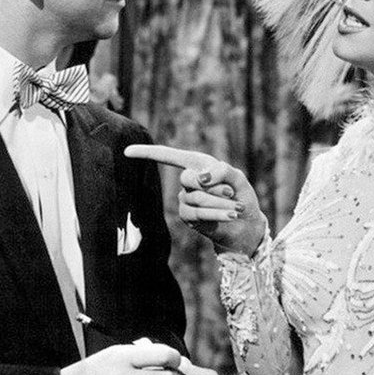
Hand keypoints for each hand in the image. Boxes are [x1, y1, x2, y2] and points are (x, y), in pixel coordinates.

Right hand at [125, 144, 267, 255]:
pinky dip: (218, 213)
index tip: (127, 152)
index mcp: (196, 163)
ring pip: (196, 198)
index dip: (147, 153)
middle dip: (212, 186)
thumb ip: (220, 170)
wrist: (246, 223)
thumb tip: (199, 178)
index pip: (168, 156)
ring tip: (237, 206)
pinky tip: (232, 214)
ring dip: (220, 203)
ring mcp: (184, 199)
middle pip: (187, 178)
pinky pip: (198, 213)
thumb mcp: (237, 177)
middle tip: (231, 192)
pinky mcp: (187, 217)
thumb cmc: (241, 195)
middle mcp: (187, 180)